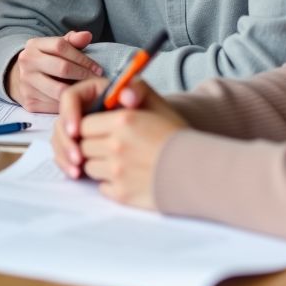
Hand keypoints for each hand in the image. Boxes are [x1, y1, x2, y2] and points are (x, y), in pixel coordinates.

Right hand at [6, 31, 102, 112]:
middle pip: (62, 68)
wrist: (23, 78)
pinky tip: (77, 102)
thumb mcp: (56, 47)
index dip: (82, 58)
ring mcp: (26, 83)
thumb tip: (87, 35)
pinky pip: (55, 106)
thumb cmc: (48, 60)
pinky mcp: (29, 102)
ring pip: (60, 91)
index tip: (97, 69)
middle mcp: (27, 63)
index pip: (61, 46)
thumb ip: (73, 41)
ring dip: (78, 92)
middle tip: (97, 81)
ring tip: (89, 92)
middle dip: (84, 75)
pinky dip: (69, 105)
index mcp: (34, 45)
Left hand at [51, 78, 186, 209]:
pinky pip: (101, 187)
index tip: (100, 131)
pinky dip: (110, 184)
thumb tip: (119, 92)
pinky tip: (128, 177)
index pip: (83, 124)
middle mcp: (116, 145)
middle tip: (112, 147)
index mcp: (123, 121)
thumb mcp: (158, 106)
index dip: (90, 128)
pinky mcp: (122, 193)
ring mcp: (118, 171)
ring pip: (89, 167)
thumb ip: (135, 91)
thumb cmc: (179, 137)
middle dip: (93, 146)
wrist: (202, 172)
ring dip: (100, 165)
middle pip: (83, 146)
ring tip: (122, 162)